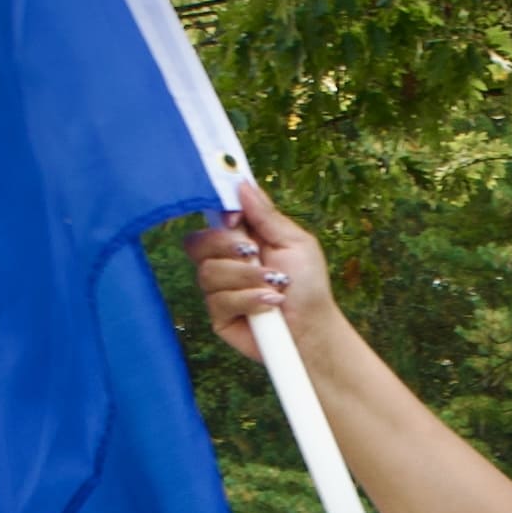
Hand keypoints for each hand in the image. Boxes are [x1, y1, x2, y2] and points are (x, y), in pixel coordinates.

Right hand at [184, 179, 330, 352]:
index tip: (236, 219)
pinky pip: (218, 301)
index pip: (212, 219)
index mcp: (240, 239)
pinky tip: (269, 304)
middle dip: (229, 247)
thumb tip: (242, 184)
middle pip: (198, 242)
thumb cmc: (307, 286)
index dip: (218, 215)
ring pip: (208, 273)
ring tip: (276, 287)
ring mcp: (218, 289)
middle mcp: (224, 261)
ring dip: (247, 278)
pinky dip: (249, 300)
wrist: (313, 328)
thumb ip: (266, 216)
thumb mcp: (294, 243)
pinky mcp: (219, 315)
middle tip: (255, 254)